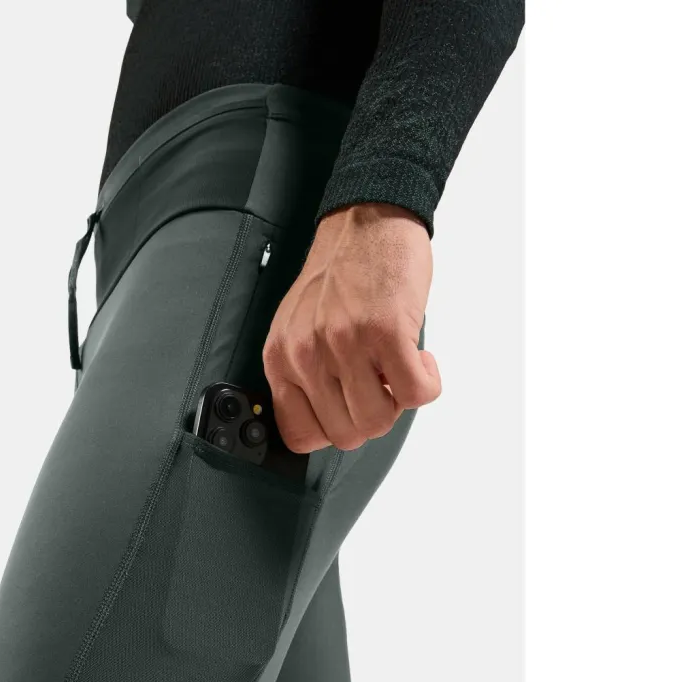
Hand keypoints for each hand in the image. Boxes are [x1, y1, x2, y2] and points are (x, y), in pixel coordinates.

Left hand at [263, 203, 440, 452]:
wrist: (366, 221)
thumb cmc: (339, 276)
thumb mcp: (297, 328)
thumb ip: (302, 375)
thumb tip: (324, 421)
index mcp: (281, 358)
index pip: (298, 434)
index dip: (331, 431)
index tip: (347, 411)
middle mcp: (307, 355)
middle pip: (345, 434)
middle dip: (370, 418)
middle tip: (380, 386)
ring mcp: (345, 344)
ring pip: (377, 421)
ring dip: (398, 403)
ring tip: (398, 370)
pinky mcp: (386, 332)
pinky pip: (414, 393)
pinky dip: (426, 383)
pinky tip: (420, 360)